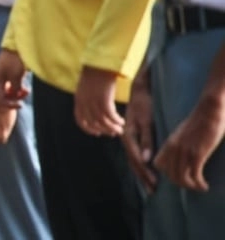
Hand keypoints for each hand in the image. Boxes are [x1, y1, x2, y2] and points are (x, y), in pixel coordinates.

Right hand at [0, 50, 28, 107]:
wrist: (16, 45)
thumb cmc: (14, 61)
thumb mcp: (15, 77)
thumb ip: (15, 89)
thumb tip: (16, 96)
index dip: (9, 104)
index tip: (20, 104)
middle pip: (4, 94)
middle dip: (15, 97)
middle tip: (25, 95)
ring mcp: (3, 75)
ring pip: (9, 89)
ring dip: (18, 92)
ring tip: (27, 90)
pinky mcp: (9, 71)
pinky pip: (12, 83)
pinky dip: (19, 86)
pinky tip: (25, 84)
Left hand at [74, 65, 123, 136]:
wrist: (101, 62)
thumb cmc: (97, 72)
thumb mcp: (87, 86)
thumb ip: (89, 97)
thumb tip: (98, 108)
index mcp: (78, 99)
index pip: (80, 120)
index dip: (88, 129)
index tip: (97, 133)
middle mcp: (84, 102)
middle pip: (93, 123)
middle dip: (103, 130)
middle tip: (113, 133)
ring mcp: (93, 101)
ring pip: (102, 122)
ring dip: (112, 128)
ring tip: (120, 129)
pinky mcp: (104, 99)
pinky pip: (110, 116)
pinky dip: (116, 121)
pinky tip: (122, 121)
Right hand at [121, 67, 156, 192]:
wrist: (138, 89)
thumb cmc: (144, 103)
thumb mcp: (147, 120)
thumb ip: (146, 139)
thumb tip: (146, 159)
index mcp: (127, 136)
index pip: (137, 160)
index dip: (145, 173)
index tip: (154, 184)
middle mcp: (125, 138)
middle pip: (133, 162)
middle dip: (142, 177)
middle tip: (152, 190)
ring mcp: (126, 136)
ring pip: (132, 159)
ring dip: (140, 172)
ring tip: (148, 184)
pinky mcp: (130, 134)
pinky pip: (133, 153)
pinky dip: (138, 163)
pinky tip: (142, 168)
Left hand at [154, 94, 224, 191]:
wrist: (209, 110)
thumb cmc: (200, 121)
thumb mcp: (183, 133)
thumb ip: (179, 143)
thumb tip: (180, 154)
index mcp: (169, 143)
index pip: (158, 164)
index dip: (165, 173)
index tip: (177, 177)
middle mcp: (174, 148)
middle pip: (169, 174)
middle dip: (180, 183)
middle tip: (191, 186)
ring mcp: (185, 151)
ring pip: (181, 177)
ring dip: (190, 186)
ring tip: (199, 187)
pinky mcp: (198, 153)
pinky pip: (194, 175)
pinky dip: (199, 184)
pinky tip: (204, 186)